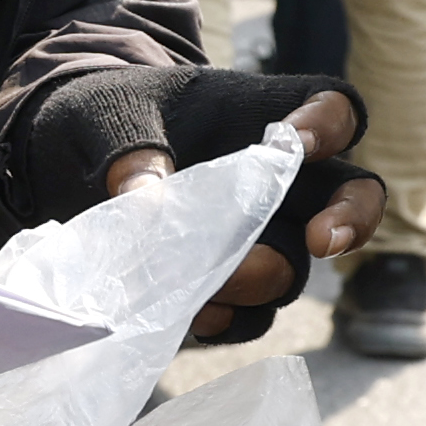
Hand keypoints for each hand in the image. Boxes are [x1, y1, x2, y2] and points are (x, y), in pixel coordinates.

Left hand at [116, 88, 377, 344]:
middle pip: (354, 196)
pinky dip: (230, 318)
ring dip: (263, 278)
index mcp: (260, 114)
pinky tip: (200, 314)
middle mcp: (278, 179)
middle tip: (321, 241)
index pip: (332, 107)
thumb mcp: (107, 113)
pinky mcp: (229, 284)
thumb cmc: (107, 117)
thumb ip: (130, 145)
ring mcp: (262, 235)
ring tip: (215, 282)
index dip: (330, 123)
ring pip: (295, 266)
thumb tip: (144, 199)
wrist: (71, 159)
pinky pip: (252, 314)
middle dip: (351, 221)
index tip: (297, 142)